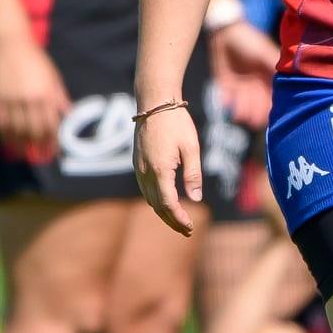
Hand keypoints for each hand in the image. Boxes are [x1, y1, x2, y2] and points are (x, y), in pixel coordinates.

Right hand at [0, 37, 71, 162]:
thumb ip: (60, 97)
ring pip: (17, 130)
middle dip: (38, 146)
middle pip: (34, 131)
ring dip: (21, 145)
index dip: (53, 141)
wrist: (11, 45)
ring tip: (24, 154)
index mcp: (47, 94)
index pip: (51, 125)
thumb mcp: (53, 77)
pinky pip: (1, 122)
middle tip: (39, 156)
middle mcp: (30, 100)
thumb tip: (69, 116)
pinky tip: (8, 143)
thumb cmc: (36, 60)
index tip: (54, 153)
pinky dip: (5, 135)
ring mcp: (12, 100)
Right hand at [134, 105, 203, 234]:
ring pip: (148, 199)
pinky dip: (155, 200)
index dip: (179, 218)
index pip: (168, 203)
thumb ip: (193, 174)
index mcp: (160, 170)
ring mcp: (138, 168)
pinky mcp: (137, 163)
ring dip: (162, 213)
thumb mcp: (191, 147)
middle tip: (187, 230)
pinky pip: (144, 189)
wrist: (154, 102)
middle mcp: (145, 172)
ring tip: (178, 221)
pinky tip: (165, 203)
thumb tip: (195, 198)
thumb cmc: (177, 122)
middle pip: (156, 206)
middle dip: (171, 220)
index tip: (190, 227)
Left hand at [209, 18, 279, 128]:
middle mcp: (255, 82)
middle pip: (257, 102)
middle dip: (256, 112)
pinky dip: (227, 101)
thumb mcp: (264, 54)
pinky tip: (226, 104)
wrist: (225, 32)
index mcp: (266, 77)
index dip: (270, 107)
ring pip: (243, 102)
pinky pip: (227, 96)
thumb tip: (290, 82)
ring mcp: (240, 83)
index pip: (271, 96)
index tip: (270, 116)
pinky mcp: (225, 83)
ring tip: (239, 117)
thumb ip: (274, 69)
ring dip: (242, 110)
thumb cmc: (249, 41)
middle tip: (253, 122)